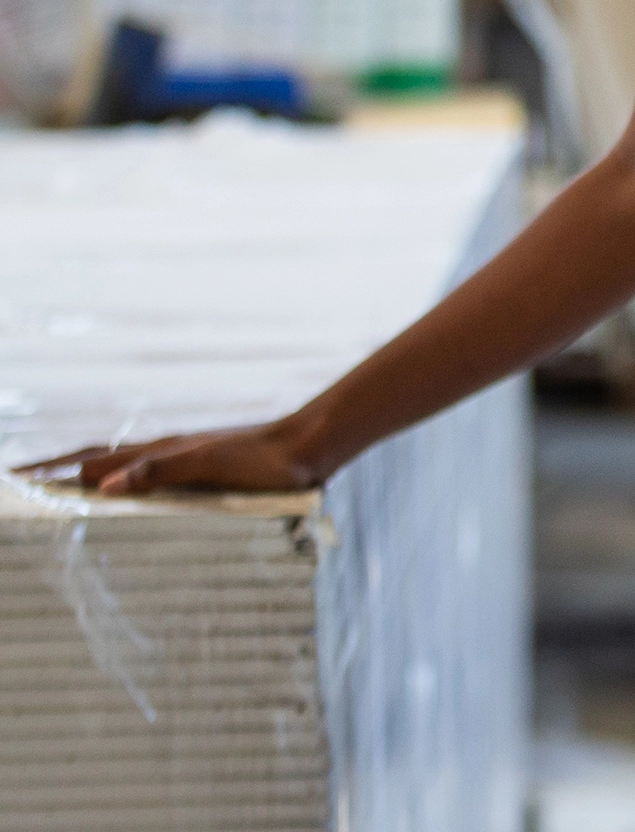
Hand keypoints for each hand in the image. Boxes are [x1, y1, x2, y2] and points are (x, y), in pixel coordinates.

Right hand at [17, 420, 324, 497]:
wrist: (307, 446)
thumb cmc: (264, 460)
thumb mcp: (211, 465)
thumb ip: (160, 472)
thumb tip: (102, 485)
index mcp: (158, 452)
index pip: (89, 460)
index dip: (50, 470)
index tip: (13, 479)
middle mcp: (164, 451)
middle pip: (96, 457)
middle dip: (55, 468)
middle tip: (19, 480)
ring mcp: (180, 457)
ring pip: (119, 463)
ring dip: (84, 470)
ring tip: (57, 480)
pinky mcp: (200, 466)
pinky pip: (146, 472)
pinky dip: (120, 478)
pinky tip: (124, 487)